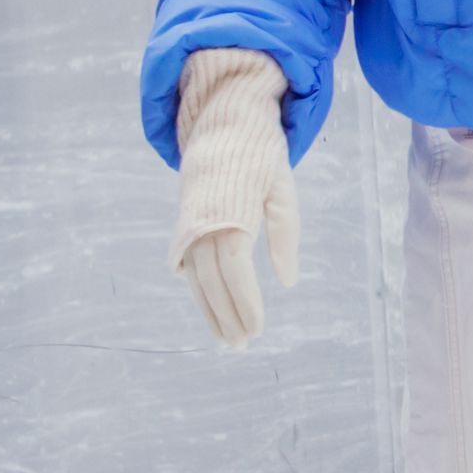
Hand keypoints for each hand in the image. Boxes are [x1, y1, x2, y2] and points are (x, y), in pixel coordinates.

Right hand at [170, 51, 299, 347]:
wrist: (220, 125)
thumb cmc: (259, 155)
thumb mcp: (282, 186)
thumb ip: (285, 232)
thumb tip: (287, 280)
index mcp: (231, 211)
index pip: (235, 268)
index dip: (245, 301)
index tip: (258, 328)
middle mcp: (203, 222)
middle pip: (213, 281)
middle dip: (228, 316)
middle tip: (242, 346)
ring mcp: (190, 226)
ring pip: (197, 279)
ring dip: (212, 312)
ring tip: (229, 341)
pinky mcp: (184, 228)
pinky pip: (189, 268)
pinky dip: (200, 292)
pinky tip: (211, 313)